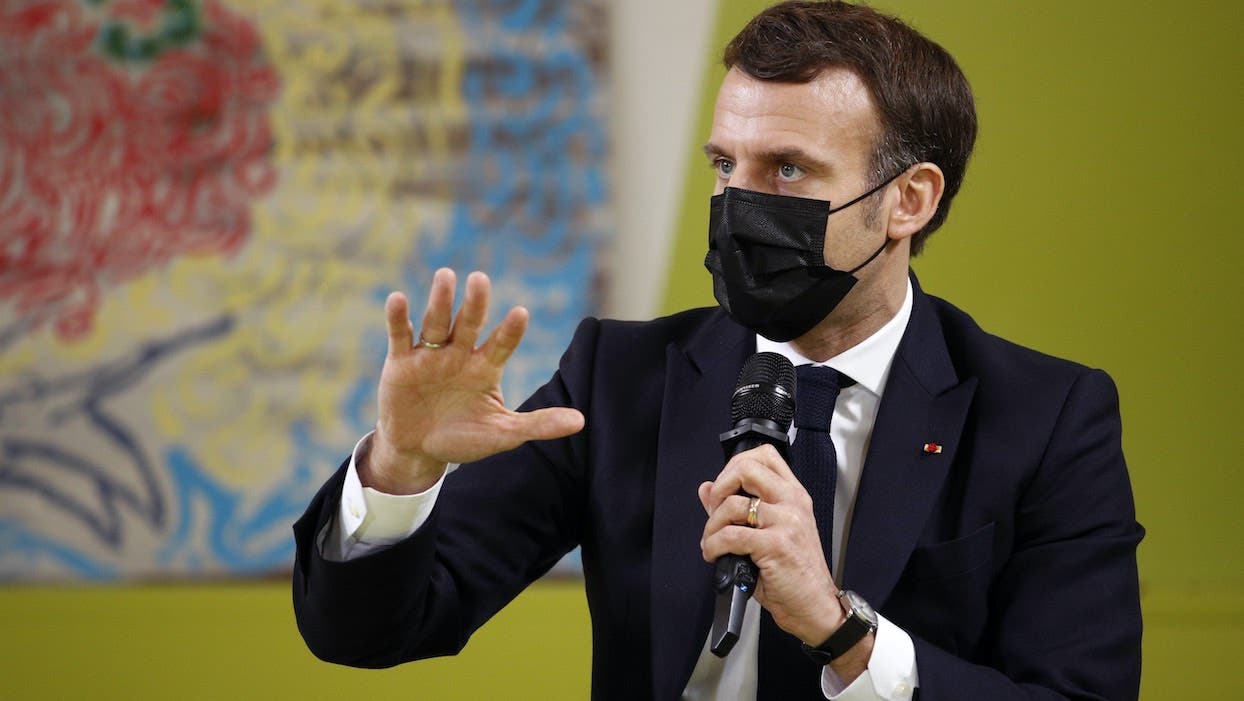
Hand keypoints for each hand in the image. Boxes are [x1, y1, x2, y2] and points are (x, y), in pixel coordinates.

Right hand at [362, 268, 584, 493]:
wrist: (418, 451)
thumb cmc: (463, 439)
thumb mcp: (502, 434)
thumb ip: (538, 424)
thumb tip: (581, 421)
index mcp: (485, 368)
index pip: (501, 344)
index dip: (510, 331)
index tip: (520, 313)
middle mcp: (460, 354)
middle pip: (469, 324)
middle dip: (474, 303)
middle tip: (480, 279)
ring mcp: (430, 356)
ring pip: (437, 323)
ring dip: (440, 300)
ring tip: (446, 276)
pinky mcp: (401, 362)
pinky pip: (400, 336)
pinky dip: (399, 318)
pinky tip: (398, 299)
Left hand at [698, 444, 842, 645]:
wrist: (815, 606)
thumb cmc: (795, 574)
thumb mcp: (769, 533)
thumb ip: (738, 508)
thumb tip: (707, 489)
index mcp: (793, 496)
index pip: (765, 455)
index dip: (736, 465)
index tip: (725, 487)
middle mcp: (792, 502)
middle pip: (747, 467)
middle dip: (720, 486)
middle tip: (715, 510)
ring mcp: (786, 522)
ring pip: (732, 505)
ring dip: (711, 526)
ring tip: (712, 541)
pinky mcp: (776, 545)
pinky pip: (731, 535)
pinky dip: (713, 545)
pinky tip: (715, 554)